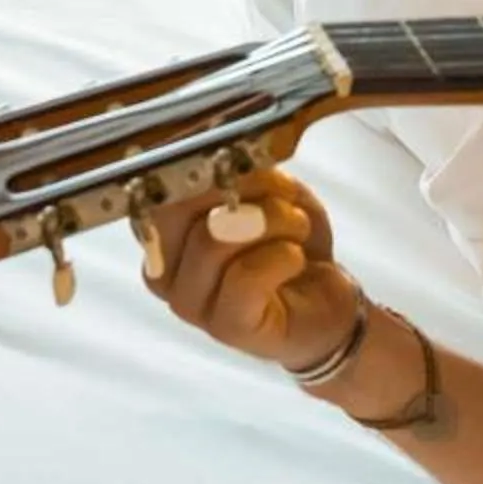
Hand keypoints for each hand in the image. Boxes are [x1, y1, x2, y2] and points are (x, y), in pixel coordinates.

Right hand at [144, 164, 364, 374]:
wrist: (325, 302)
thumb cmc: (289, 245)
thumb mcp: (271, 194)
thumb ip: (244, 175)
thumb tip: (228, 158)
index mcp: (165, 235)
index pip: (156, 190)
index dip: (197, 167)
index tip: (236, 156)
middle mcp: (165, 271)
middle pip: (177, 210)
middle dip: (240, 190)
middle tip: (280, 199)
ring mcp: (190, 303)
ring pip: (214, 240)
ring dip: (273, 221)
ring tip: (297, 229)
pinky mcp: (225, 327)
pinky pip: (244, 276)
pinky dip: (282, 256)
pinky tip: (296, 259)